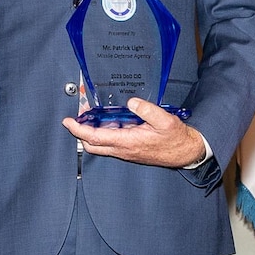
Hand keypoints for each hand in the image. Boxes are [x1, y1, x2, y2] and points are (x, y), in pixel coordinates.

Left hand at [61, 98, 205, 167]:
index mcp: (128, 142)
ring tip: (89, 116)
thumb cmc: (176, 139)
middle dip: (80, 132)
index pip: (96, 137)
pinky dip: (102, 133)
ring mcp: (126, 151)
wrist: (186, 152)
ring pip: (100, 145)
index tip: (68, 122)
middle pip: (92, 144)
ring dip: (91, 133)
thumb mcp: (165, 121)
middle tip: (76, 117)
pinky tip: (107, 121)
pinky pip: (110, 144)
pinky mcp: (130, 150)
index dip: (79, 130)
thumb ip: (148, 110)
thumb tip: (131, 102)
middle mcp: (123, 150)